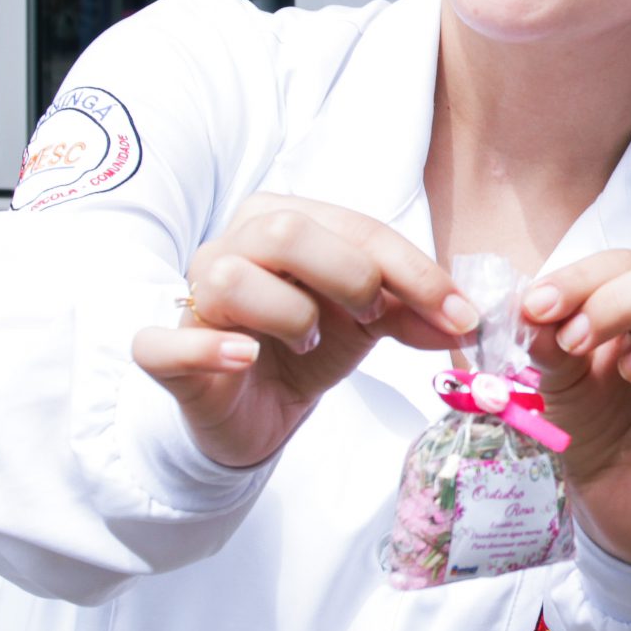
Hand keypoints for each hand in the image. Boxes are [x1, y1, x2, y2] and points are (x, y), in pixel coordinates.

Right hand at [130, 193, 477, 469]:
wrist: (257, 409)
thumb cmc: (306, 345)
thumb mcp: (369, 324)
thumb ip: (413, 312)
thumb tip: (467, 321)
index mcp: (285, 220)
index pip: (356, 228)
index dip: (414, 271)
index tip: (460, 314)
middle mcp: (232, 244)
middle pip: (286, 233)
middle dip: (349, 277)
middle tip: (370, 319)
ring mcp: (193, 296)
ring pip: (232, 277)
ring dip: (289, 314)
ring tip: (310, 341)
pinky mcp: (166, 353)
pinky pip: (164, 341)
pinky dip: (209, 347)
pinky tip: (245, 356)